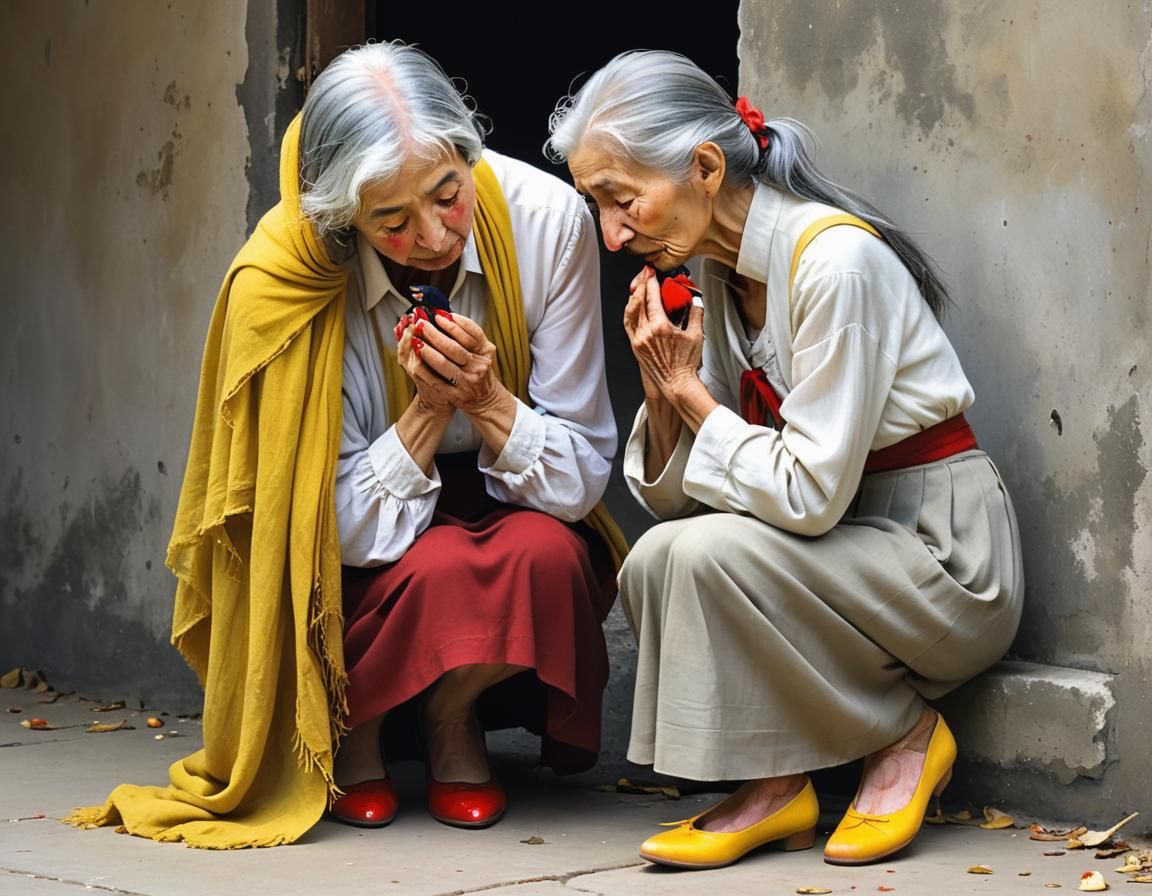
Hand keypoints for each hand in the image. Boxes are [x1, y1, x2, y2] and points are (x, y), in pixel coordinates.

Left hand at [402, 308, 504, 413]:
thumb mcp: (484, 352)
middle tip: (422, 324)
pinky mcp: (454, 395)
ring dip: (427, 351)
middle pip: (454, 348)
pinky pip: (435, 381)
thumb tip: (449, 317)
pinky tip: (416, 360)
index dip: (453, 325)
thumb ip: (473, 335)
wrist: (485, 400)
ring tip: (416, 340)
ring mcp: (465, 383)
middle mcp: (476, 368)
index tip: (439, 316)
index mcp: (484, 355)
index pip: (470, 335)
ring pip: (443, 364)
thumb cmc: (481, 372)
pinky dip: (424, 369)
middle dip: (435, 334)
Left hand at [623, 266, 704, 402]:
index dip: (651, 282)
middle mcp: (645, 333)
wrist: (676, 384)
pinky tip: (633, 306)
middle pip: (638, 301)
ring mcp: (637, 340)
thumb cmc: (685, 364)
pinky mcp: (635, 346)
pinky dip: (629, 311)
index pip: (651, 297)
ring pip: (629, 311)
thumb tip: (695, 300)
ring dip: (633, 296)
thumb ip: (696, 313)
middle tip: (645, 274)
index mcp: (659, 327)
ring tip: (638, 286)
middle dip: (641, 284)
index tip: (652, 273)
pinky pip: (627, 323)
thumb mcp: (696, 335)